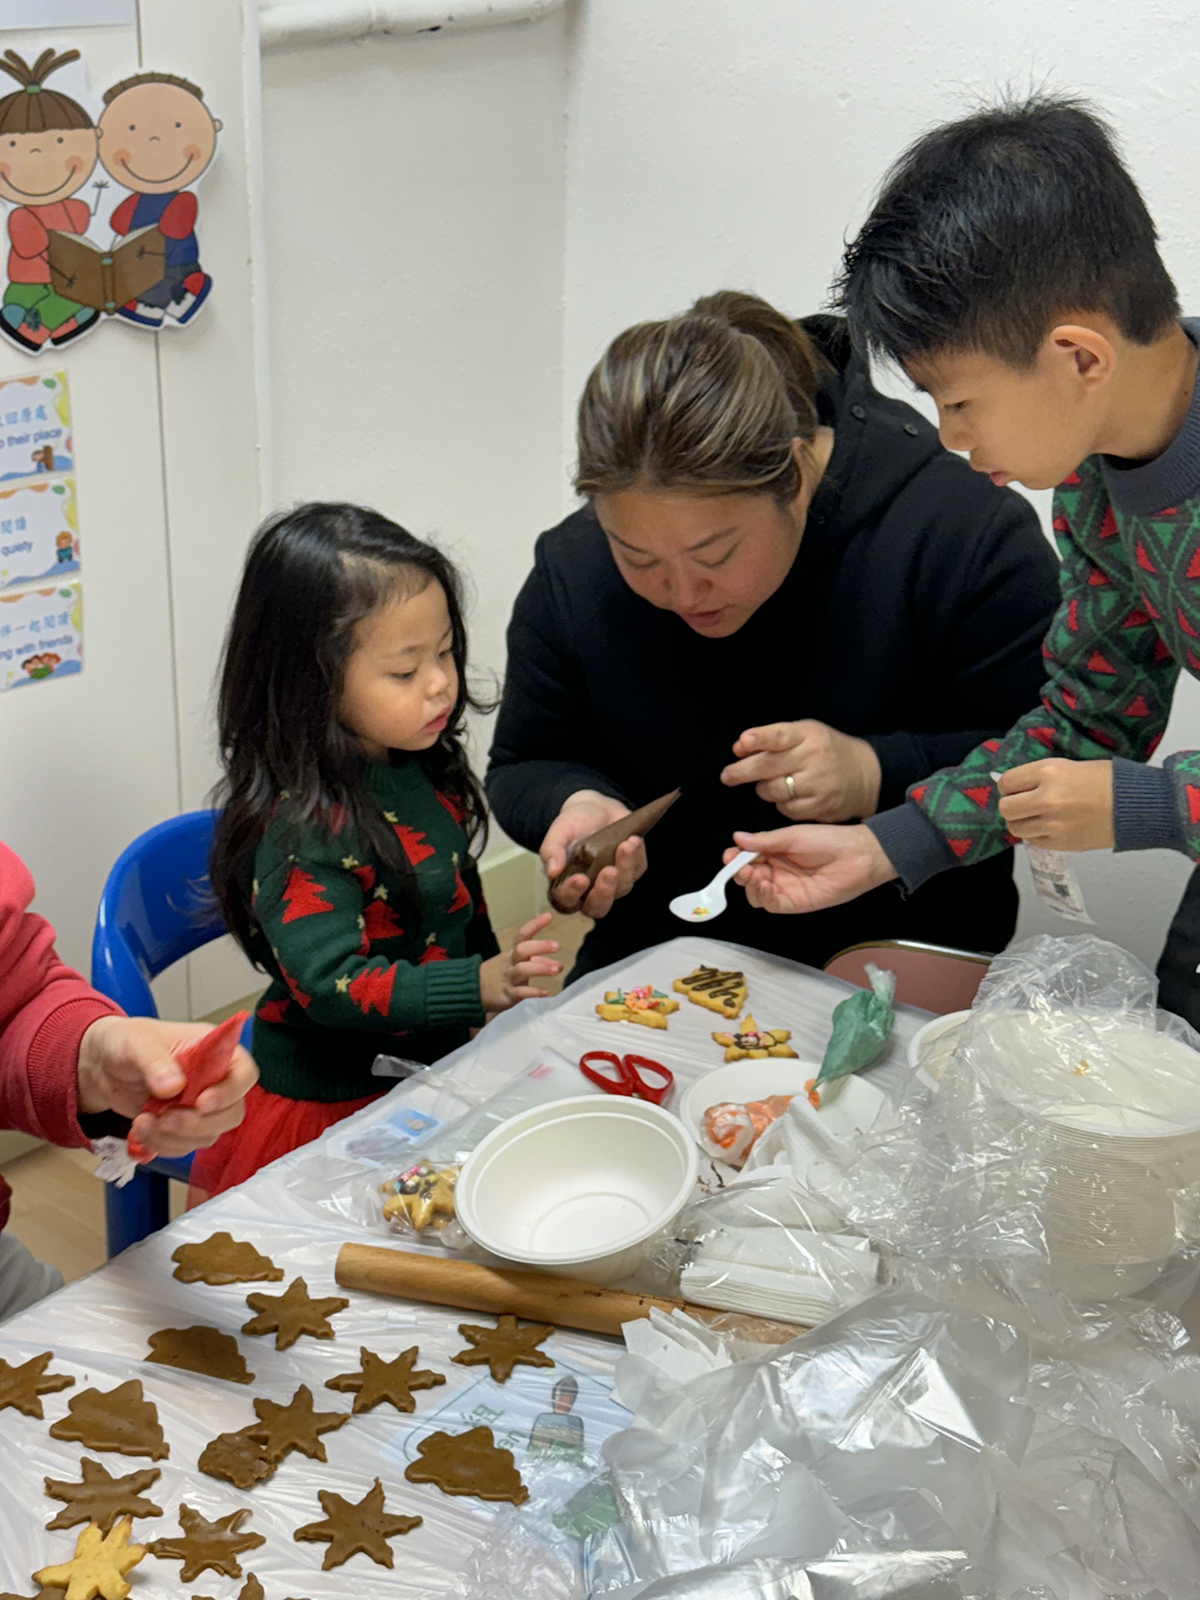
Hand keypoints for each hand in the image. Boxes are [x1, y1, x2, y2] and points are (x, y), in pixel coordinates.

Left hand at [76, 1015, 257, 1158]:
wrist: (103, 1064)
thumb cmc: (126, 1042)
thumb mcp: (137, 1043)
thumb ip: (155, 1061)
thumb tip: (174, 1086)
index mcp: (214, 1051)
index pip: (244, 1073)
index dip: (231, 1091)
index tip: (202, 1102)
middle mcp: (213, 1080)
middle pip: (232, 1113)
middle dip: (199, 1124)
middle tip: (166, 1119)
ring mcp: (198, 1106)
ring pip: (208, 1135)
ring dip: (175, 1137)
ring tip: (142, 1122)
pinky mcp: (181, 1126)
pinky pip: (184, 1146)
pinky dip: (162, 1145)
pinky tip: (140, 1130)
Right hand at [478, 911, 561, 1011]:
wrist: (473, 990)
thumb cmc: (501, 974)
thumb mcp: (517, 965)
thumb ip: (538, 963)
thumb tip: (558, 964)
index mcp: (512, 953)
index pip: (522, 935)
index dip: (534, 925)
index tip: (548, 916)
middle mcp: (510, 962)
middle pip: (522, 950)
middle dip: (539, 946)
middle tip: (556, 946)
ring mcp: (508, 978)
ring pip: (522, 969)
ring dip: (541, 968)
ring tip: (557, 969)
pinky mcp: (507, 994)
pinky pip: (520, 992)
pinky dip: (533, 991)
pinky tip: (546, 992)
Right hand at [539, 790, 646, 916]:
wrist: (595, 808)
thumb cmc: (573, 824)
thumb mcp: (559, 832)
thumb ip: (551, 850)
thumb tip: (552, 871)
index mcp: (567, 885)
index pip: (567, 900)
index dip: (573, 894)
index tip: (580, 879)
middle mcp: (590, 890)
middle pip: (598, 907)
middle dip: (605, 892)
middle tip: (609, 871)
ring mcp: (613, 883)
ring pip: (622, 888)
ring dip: (625, 868)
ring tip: (624, 845)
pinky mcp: (632, 870)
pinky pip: (637, 869)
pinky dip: (636, 856)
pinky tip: (632, 840)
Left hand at [721, 720, 881, 821]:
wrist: (865, 775)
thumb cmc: (826, 751)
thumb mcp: (804, 734)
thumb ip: (772, 738)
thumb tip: (740, 748)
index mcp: (808, 735)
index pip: (779, 735)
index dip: (758, 739)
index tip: (742, 743)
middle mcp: (813, 758)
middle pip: (768, 766)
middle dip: (741, 772)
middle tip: (727, 776)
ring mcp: (818, 784)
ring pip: (773, 790)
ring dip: (763, 789)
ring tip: (768, 783)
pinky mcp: (820, 806)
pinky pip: (786, 809)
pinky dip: (781, 804)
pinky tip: (788, 796)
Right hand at [722, 823, 896, 913]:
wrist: (857, 856)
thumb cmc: (829, 841)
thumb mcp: (792, 836)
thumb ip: (765, 840)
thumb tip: (738, 838)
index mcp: (776, 852)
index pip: (748, 858)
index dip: (736, 858)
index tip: (729, 855)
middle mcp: (778, 871)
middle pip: (748, 877)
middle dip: (738, 872)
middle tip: (737, 865)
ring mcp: (785, 888)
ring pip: (756, 892)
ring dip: (748, 884)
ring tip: (750, 873)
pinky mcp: (794, 903)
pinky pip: (770, 903)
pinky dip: (761, 895)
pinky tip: (761, 884)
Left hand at [997, 759, 1113, 849]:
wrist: (1136, 805)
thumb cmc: (1109, 781)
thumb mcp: (1071, 766)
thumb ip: (1042, 775)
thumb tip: (1018, 784)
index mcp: (1049, 772)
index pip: (1007, 782)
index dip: (1008, 786)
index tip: (1014, 788)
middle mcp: (1047, 798)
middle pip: (1005, 808)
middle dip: (1010, 805)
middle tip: (1021, 804)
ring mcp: (1053, 823)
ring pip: (1015, 827)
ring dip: (1021, 822)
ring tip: (1034, 816)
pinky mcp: (1061, 842)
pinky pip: (1032, 840)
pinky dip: (1036, 834)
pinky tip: (1049, 826)